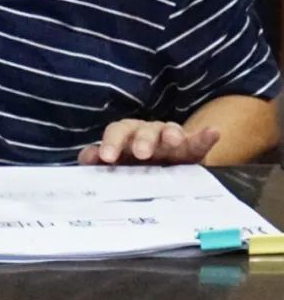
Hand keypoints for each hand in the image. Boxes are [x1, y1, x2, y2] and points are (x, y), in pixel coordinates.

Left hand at [78, 119, 219, 165]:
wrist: (166, 169)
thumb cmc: (134, 167)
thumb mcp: (117, 165)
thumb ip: (99, 161)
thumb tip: (86, 159)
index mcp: (126, 137)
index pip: (116, 134)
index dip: (110, 144)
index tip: (106, 159)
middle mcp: (147, 133)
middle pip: (142, 130)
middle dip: (141, 140)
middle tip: (141, 154)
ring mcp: (169, 139)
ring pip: (169, 131)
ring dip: (171, 134)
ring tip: (174, 141)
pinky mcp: (192, 148)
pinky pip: (198, 141)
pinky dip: (205, 136)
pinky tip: (213, 132)